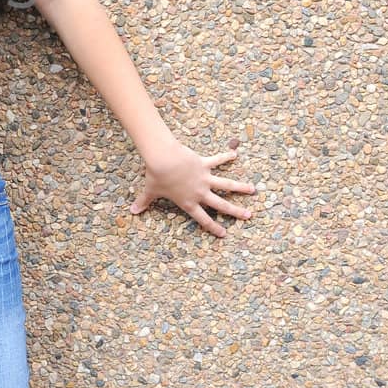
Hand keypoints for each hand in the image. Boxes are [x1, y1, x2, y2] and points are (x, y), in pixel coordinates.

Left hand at [129, 136, 254, 238]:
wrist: (164, 160)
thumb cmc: (156, 176)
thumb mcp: (150, 191)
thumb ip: (144, 202)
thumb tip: (133, 211)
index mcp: (188, 202)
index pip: (203, 219)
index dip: (213, 227)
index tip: (224, 234)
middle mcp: (200, 192)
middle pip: (221, 205)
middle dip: (236, 212)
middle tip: (248, 216)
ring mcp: (204, 179)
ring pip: (227, 184)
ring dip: (240, 187)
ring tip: (253, 190)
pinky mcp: (204, 164)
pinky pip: (217, 160)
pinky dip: (225, 156)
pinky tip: (235, 153)